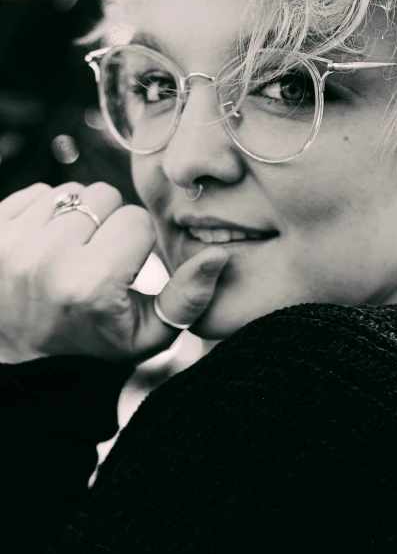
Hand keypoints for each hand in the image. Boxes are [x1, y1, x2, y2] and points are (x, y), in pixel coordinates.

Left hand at [0, 182, 228, 364]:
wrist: (22, 362)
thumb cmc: (93, 346)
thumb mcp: (149, 335)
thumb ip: (189, 298)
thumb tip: (218, 254)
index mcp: (91, 283)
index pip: (137, 221)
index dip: (138, 243)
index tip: (124, 269)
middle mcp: (46, 258)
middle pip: (104, 196)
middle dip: (109, 224)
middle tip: (98, 260)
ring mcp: (11, 243)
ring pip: (71, 190)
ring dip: (79, 217)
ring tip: (72, 254)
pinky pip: (36, 192)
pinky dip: (47, 213)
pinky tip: (47, 246)